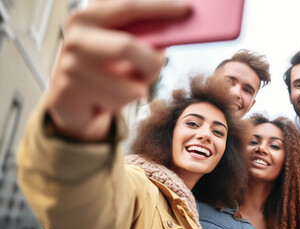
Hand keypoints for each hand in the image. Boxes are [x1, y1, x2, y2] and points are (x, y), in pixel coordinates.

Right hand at [46, 0, 189, 141]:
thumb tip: (175, 33)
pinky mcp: (69, 92)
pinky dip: (122, 104)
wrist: (70, 101)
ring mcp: (70, 65)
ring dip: (137, 90)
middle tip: (157, 66)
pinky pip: (117, 103)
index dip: (159, 7)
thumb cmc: (105, 70)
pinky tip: (105, 99)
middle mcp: (76, 36)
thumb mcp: (124, 48)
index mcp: (89, 16)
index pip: (128, 6)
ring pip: (130, 85)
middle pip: (126, 47)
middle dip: (150, 62)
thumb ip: (144, 38)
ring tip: (123, 87)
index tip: (186, 9)